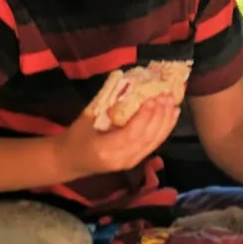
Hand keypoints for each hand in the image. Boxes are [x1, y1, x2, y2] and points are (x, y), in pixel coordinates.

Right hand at [55, 96, 180, 180]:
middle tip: (166, 96)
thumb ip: (106, 102)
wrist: (70, 161)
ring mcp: (129, 163)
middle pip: (146, 138)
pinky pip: (153, 145)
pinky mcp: (135, 161)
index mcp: (104, 149)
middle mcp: (120, 159)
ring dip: (165, 121)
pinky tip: (172, 115)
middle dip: (159, 116)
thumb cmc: (75, 137)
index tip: (153, 98)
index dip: (145, 116)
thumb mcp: (86, 118)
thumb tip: (127, 81)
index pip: (131, 134)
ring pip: (153, 142)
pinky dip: (165, 129)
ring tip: (172, 103)